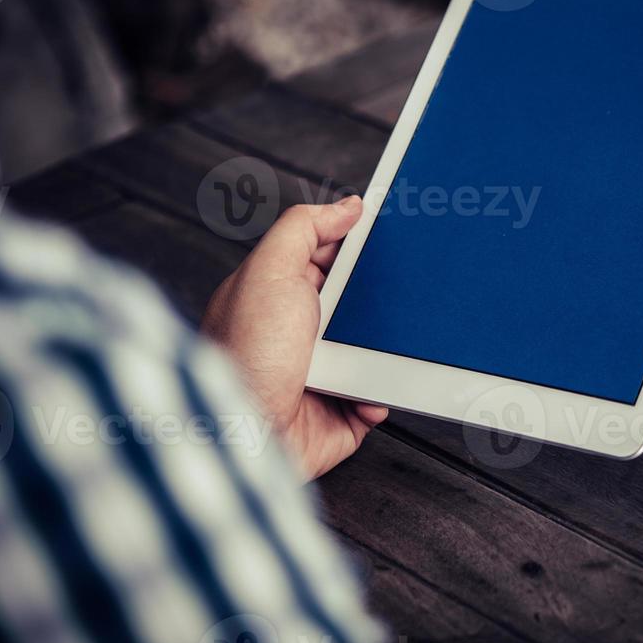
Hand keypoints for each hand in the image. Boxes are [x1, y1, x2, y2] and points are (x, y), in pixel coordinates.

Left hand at [202, 198, 387, 480]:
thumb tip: (346, 206)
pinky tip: (367, 388)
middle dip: (380, 296)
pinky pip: (377, 394)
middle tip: (397, 290)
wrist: (246, 435)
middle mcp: (297, 334)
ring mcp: (320, 374)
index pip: (326, 257)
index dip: (355, 244)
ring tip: (381, 344)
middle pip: (356, 300)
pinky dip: (381, 391)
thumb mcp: (268, 270)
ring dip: (384, 347)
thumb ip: (305, 228)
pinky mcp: (340, 414)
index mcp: (276, 295)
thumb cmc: (244, 356)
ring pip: (373, 347)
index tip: (389, 233)